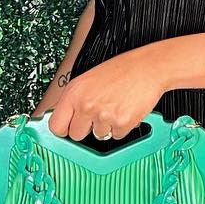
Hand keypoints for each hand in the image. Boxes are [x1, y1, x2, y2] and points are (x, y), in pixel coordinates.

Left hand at [46, 46, 167, 142]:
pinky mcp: (121, 124)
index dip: (63, 128)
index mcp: (74, 93)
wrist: (148, 68)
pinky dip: (121, 127)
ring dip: (106, 126)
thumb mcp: (88, 79)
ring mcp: (103, 116)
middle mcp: (86, 105)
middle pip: (76, 135)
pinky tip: (124, 110)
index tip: (67, 128)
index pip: (55, 125)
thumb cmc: (121, 70)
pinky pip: (116, 136)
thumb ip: (75, 99)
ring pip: (98, 135)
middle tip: (97, 114)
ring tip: (114, 106)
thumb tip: (64, 118)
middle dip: (85, 128)